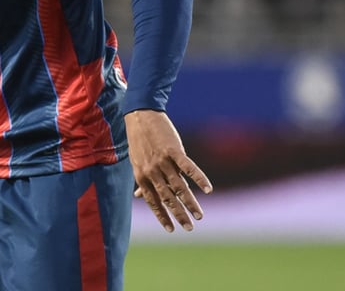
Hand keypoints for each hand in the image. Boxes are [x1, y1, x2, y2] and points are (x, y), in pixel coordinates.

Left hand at [125, 109, 212, 232]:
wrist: (140, 116)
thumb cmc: (139, 140)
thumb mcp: (136, 162)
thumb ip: (141, 179)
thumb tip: (138, 195)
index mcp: (142, 176)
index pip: (153, 202)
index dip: (162, 216)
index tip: (171, 230)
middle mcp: (151, 171)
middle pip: (168, 198)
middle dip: (179, 215)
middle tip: (190, 228)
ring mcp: (162, 161)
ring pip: (179, 187)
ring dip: (190, 203)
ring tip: (200, 215)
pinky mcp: (174, 150)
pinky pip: (188, 168)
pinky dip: (199, 178)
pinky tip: (208, 189)